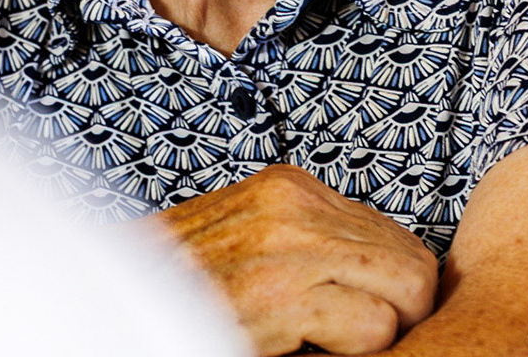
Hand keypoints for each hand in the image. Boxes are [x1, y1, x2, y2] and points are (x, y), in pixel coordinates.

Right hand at [156, 164, 438, 355]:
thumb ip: (304, 236)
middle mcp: (294, 204)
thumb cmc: (181, 281)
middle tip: (366, 337)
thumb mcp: (246, 235)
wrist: (115, 298)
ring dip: (384, 329)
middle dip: (403, 307)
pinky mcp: (282, 292)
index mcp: (288, 187)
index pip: (390, 232)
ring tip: (338, 344)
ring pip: (408, 288)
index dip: (389, 285)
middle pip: (412, 257)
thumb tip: (368, 262)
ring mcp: (289, 244)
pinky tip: (313, 350)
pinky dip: (358, 350)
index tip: (368, 310)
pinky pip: (374, 326)